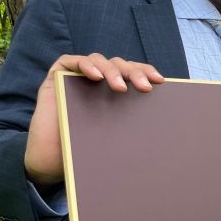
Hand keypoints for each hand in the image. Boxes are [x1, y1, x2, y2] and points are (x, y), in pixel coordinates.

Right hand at [25, 54, 163, 185]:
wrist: (52, 160)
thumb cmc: (86, 148)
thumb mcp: (117, 133)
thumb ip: (134, 123)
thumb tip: (168, 129)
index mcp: (113, 90)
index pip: (132, 73)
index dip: (145, 72)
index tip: (160, 82)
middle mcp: (97, 80)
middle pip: (118, 65)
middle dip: (133, 73)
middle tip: (144, 88)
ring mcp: (76, 76)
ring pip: (99, 60)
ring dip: (111, 71)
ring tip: (120, 88)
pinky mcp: (56, 76)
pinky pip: (71, 61)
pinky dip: (85, 65)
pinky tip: (95, 76)